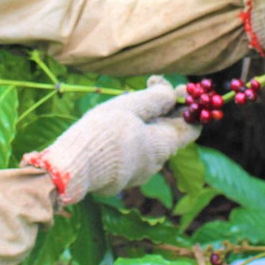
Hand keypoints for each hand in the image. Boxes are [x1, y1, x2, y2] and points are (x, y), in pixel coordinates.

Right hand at [22, 76, 197, 204]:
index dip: (186, 106)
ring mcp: (138, 173)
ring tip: (126, 102)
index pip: (191, 128)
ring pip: (149, 142)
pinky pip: (133, 153)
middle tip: (148, 87)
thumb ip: (155, 99)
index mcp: (163, 145)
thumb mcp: (130, 107)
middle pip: (168, 133)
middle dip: (161, 110)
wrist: (72, 168)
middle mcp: (156, 163)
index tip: (173, 89)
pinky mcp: (121, 178)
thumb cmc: (102, 134)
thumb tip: (173, 94)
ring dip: (144, 122)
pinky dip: (131, 137)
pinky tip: (113, 125)